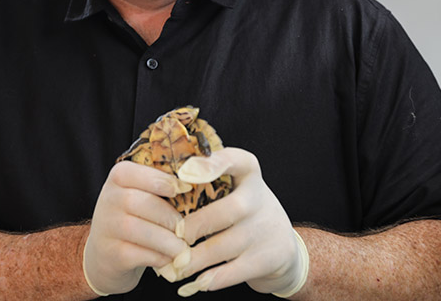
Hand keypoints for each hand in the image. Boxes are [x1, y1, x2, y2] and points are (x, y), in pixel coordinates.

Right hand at [82, 161, 192, 295]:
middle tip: (185, 227)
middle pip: (145, 203)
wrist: (104, 253)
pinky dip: (161, 258)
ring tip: (182, 246)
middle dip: (171, 217)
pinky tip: (168, 258)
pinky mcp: (113, 254)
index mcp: (118, 177)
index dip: (163, 180)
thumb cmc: (133, 217)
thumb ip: (162, 184)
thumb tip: (203, 173)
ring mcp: (108, 227)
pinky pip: (142, 254)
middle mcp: (109, 199)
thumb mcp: (139, 193)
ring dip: (170, 241)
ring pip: (144, 231)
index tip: (184, 189)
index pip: (137, 172)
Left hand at [168, 148, 308, 296]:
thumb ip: (207, 183)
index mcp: (248, 172)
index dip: (212, 165)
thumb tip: (158, 187)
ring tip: (175, 264)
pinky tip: (197, 281)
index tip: (186, 171)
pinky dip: (214, 278)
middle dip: (196, 225)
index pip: (234, 160)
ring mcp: (266, 229)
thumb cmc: (243, 210)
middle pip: (228, 210)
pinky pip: (237, 270)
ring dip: (196, 258)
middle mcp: (259, 198)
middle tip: (174, 235)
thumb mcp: (234, 187)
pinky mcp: (269, 258)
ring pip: (226, 245)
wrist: (282, 243)